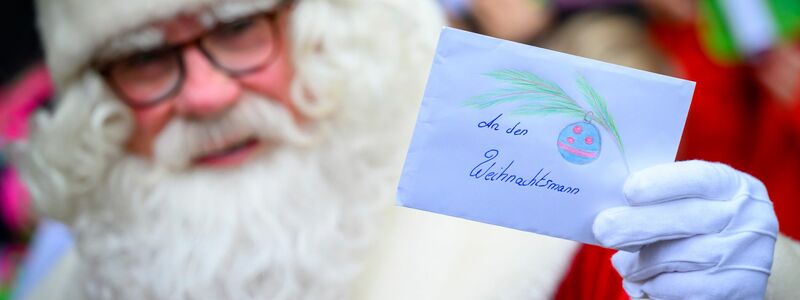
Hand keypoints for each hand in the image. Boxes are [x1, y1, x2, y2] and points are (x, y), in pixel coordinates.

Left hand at [593, 160, 777, 298]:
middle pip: (683, 219)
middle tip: (602, 229)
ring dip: (637, 264)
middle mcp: (746, 219)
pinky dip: (651, 286)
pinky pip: (675, 288)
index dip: (661, 183)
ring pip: (672, 257)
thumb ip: (663, 198)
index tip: (628, 191)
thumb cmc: (705, 223)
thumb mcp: (698, 199)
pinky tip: (643, 282)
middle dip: (635, 224)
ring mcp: (742, 256)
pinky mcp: (733, 291)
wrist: (744, 263)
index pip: (698, 178)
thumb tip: (611, 207)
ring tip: (623, 265)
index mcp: (732, 186)